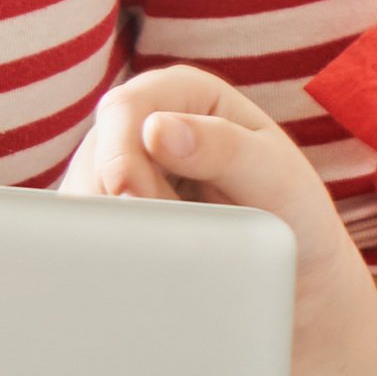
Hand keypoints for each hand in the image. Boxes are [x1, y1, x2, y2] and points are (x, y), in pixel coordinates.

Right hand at [81, 67, 376, 343]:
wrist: (294, 281)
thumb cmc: (295, 219)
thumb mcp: (273, 178)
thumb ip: (221, 148)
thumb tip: (157, 130)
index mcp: (188, 95)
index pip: (127, 107)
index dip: (119, 149)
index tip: (130, 194)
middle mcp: (148, 123)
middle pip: (95, 152)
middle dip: (116, 198)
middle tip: (159, 237)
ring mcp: (125, 170)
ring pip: (81, 193)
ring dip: (110, 228)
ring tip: (169, 251)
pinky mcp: (113, 214)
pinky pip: (83, 229)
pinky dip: (103, 249)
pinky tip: (143, 263)